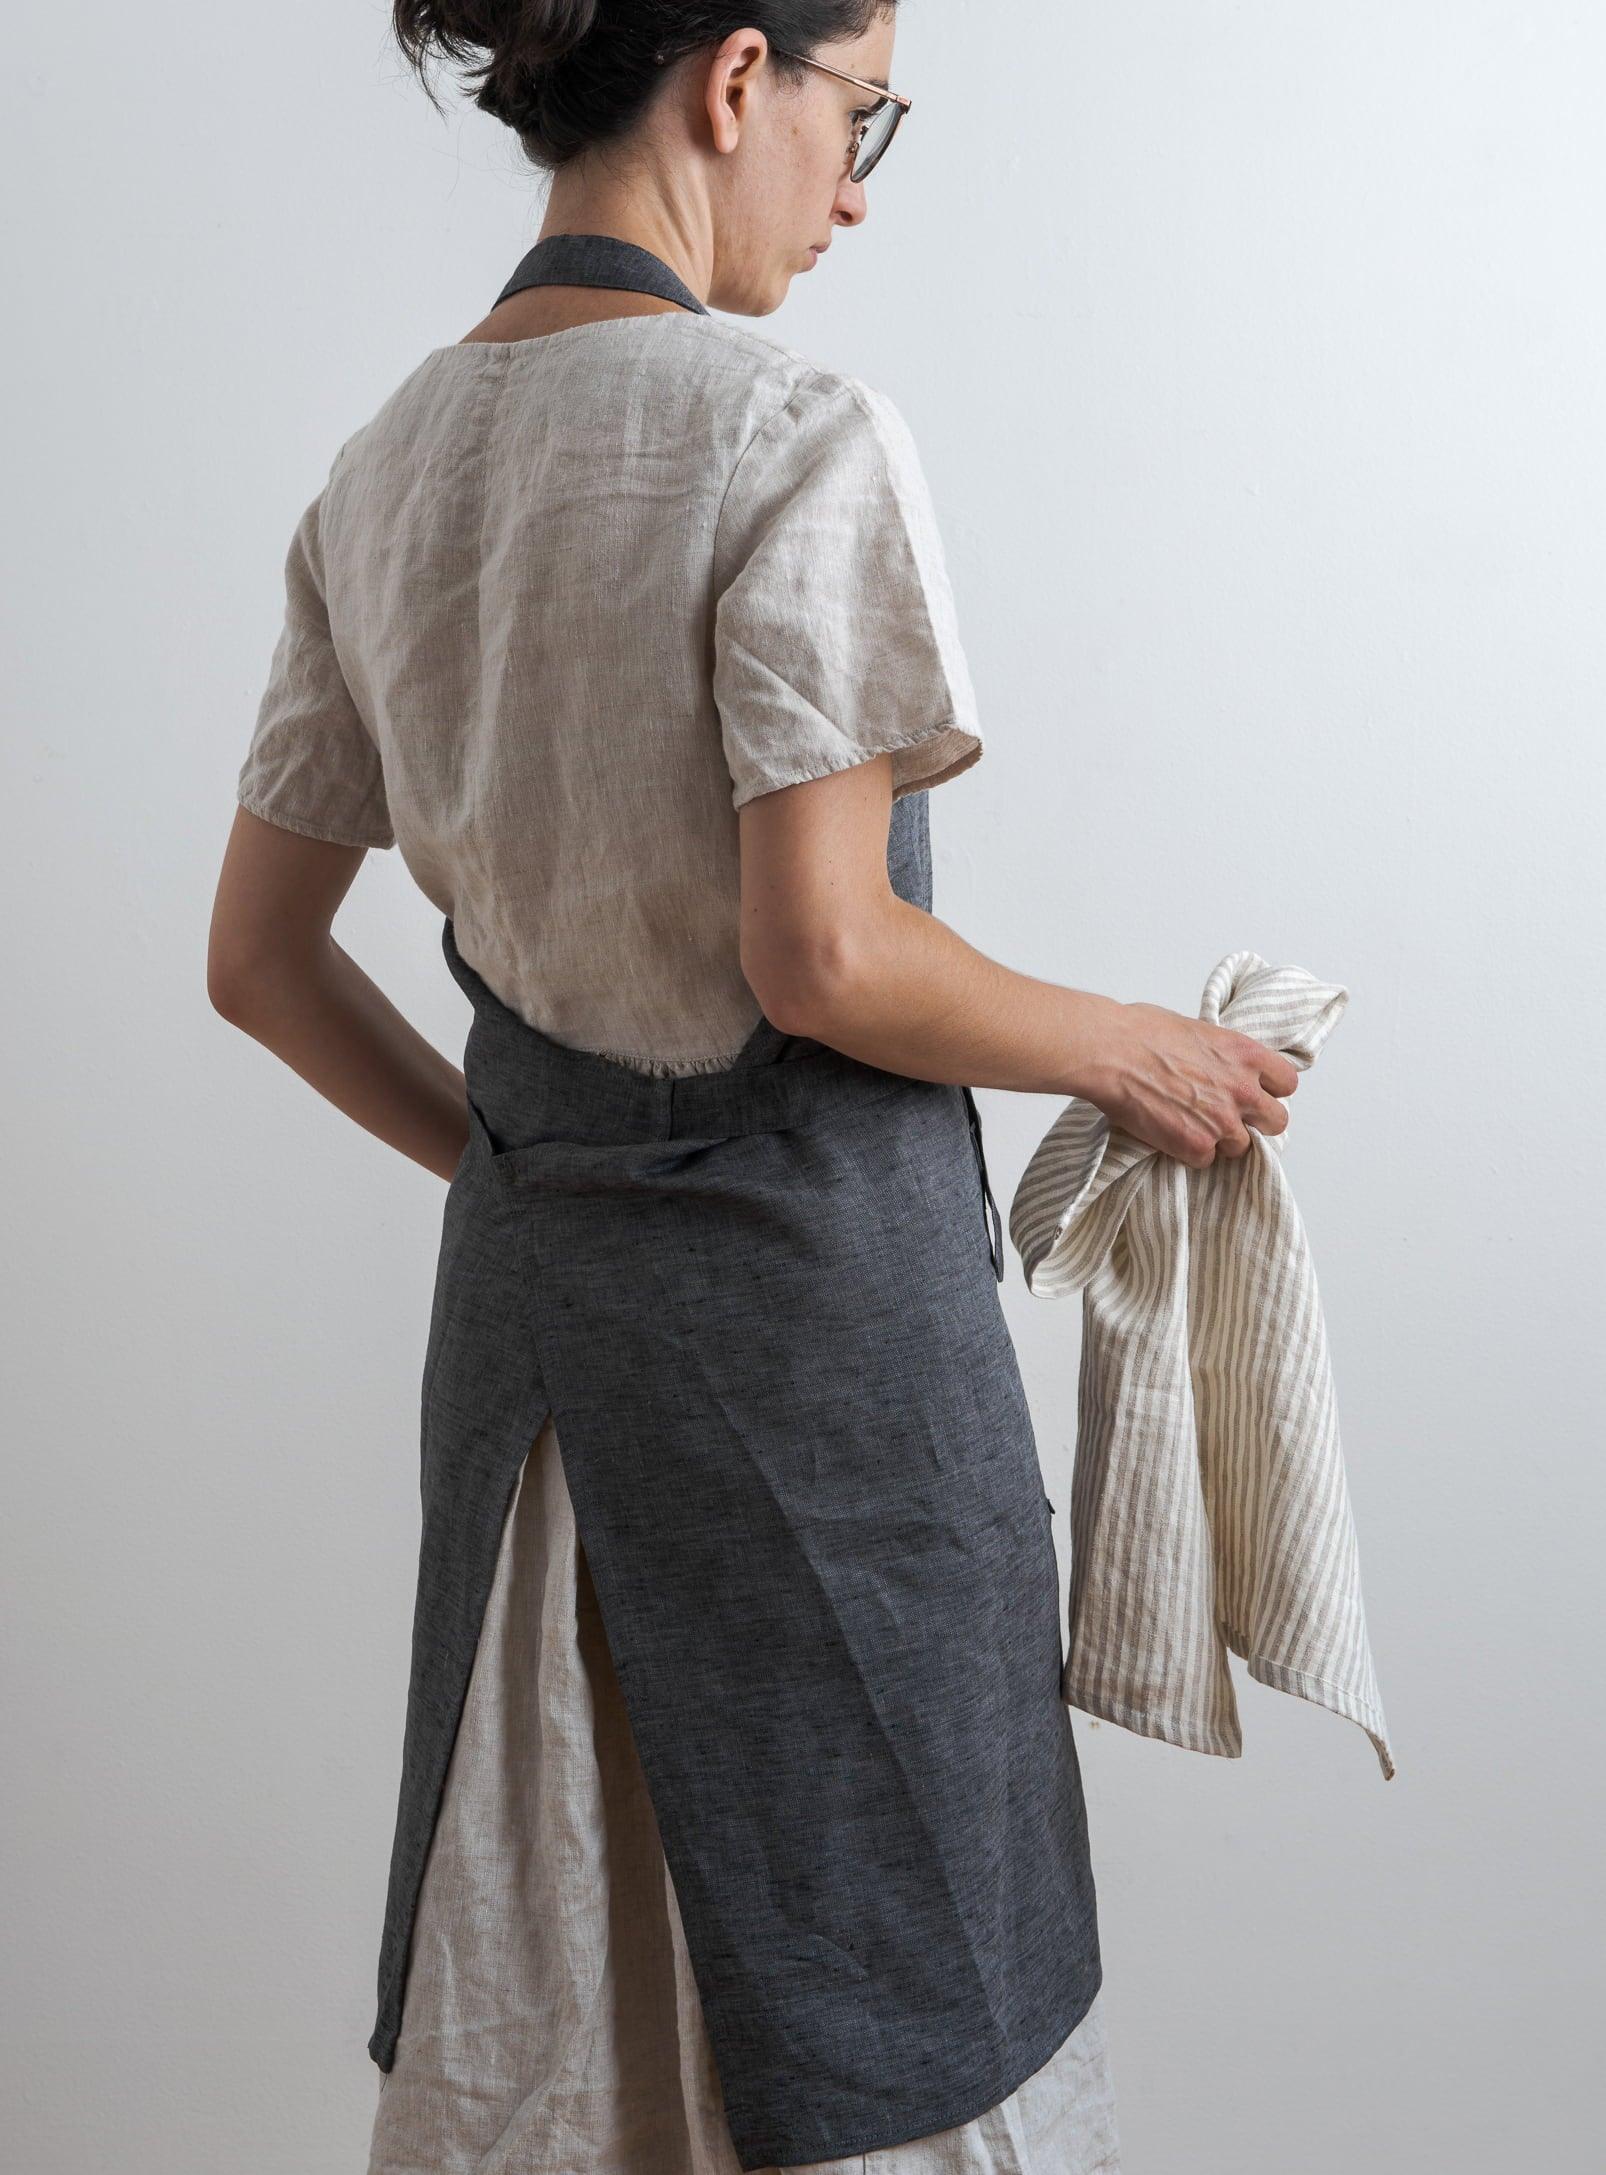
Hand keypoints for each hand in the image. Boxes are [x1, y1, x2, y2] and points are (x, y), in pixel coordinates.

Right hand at [1084, 1001, 1300, 1167]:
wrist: (1111, 1053)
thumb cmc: (1141, 1032)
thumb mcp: (1197, 1030)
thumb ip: (1220, 1054)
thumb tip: (1216, 1064)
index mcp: (1246, 1055)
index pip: (1287, 1083)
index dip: (1270, 1090)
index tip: (1255, 1092)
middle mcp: (1242, 1089)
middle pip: (1277, 1121)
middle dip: (1256, 1122)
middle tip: (1231, 1117)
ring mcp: (1222, 1121)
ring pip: (1241, 1147)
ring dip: (1222, 1140)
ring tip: (1193, 1126)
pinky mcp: (1196, 1145)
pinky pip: (1206, 1160)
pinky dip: (1190, 1152)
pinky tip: (1172, 1134)